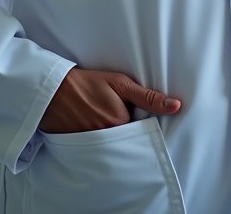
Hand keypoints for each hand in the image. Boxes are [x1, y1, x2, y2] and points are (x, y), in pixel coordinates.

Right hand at [38, 67, 181, 133]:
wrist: (53, 90)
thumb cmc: (89, 82)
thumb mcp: (121, 83)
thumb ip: (148, 97)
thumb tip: (176, 106)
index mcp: (120, 123)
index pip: (141, 128)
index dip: (141, 118)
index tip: (134, 109)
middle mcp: (107, 138)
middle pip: (127, 138)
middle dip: (128, 128)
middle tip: (114, 110)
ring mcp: (92, 145)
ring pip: (113, 143)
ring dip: (114, 133)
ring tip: (103, 115)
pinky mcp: (79, 147)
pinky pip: (97, 148)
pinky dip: (99, 141)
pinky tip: (93, 124)